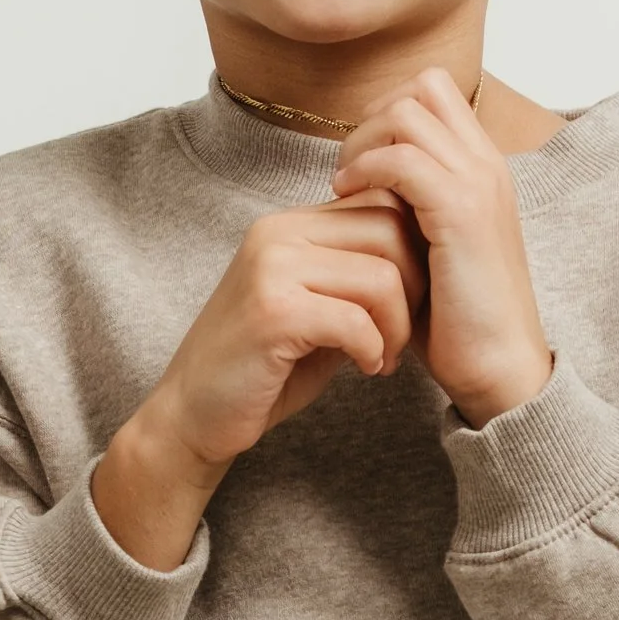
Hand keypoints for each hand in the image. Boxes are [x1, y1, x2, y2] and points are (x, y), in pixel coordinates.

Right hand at [92, 200, 425, 566]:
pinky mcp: (273, 312)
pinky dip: (373, 350)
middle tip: (401, 336)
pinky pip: (356, 321)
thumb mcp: (316, 308)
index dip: (415, 255)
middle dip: (415, 290)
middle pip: (391, 230)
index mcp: (290, 224)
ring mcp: (272, 268)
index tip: (408, 304)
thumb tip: (425, 256)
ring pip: (381, 277)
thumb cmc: (262, 367)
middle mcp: (278, 233)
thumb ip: (356, 277)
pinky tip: (364, 369)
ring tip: (382, 357)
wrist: (194, 416)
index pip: (383, 203)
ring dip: (397, 327)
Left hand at [332, 70, 552, 426]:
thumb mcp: (430, 245)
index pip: (433, 91)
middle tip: (348, 168)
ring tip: (344, 186)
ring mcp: (478, 185)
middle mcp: (486, 164)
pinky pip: (403, 161)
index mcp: (482, 168)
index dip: (386, 113)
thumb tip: (359, 183)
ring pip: (408, 113)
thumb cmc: (458, 318)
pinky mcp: (461, 215)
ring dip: (364, 142)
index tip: (360, 161)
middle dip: (373, 118)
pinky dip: (366, 170)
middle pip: (423, 86)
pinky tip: (347, 201)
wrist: (500, 368)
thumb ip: (407, 205)